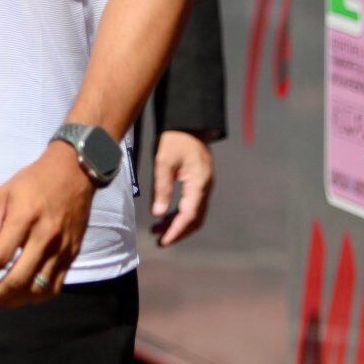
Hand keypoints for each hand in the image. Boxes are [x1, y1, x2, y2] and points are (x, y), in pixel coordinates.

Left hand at [0, 143, 96, 307]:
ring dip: (14, 301)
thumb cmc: (33, 181)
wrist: (74, 172)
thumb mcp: (3, 194)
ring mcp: (61, 248)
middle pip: (18, 279)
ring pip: (37, 289)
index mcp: (24, 218)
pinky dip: (36, 297)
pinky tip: (22, 295)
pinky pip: (54, 287)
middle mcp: (45, 236)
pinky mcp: (72, 255)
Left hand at [150, 131, 214, 246]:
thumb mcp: (163, 162)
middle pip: (195, 219)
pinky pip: (193, 204)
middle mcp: (206, 186)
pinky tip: (166, 215)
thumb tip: (158, 214)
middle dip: (178, 231)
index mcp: (199, 182)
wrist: (188, 122)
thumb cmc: (174, 138)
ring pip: (195, 213)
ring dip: (178, 223)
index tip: (163, 241)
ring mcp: (205, 185)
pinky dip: (181, 213)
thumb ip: (162, 189)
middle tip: (159, 240)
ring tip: (157, 230)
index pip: (189, 215)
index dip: (176, 231)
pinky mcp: (200, 182)